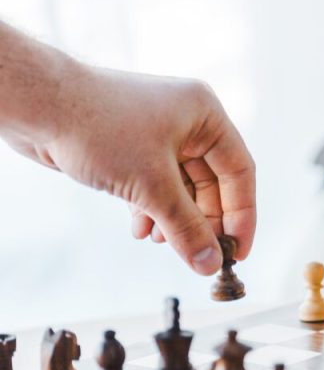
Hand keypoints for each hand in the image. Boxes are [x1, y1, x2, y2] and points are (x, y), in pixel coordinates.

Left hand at [4, 62, 255, 274]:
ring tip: (159, 241)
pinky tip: (139, 229)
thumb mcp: (151, 185)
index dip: (242, 215)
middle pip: (211, 183)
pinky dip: (151, 209)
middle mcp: (187, 121)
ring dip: (173, 219)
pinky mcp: (131, 147)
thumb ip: (186, 228)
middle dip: (201, 221)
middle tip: (199, 255)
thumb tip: (209, 263)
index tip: (237, 251)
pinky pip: (155, 185)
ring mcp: (158, 133)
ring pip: (181, 188)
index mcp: (205, 115)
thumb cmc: (97, 125)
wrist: (37, 105)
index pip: (239, 172)